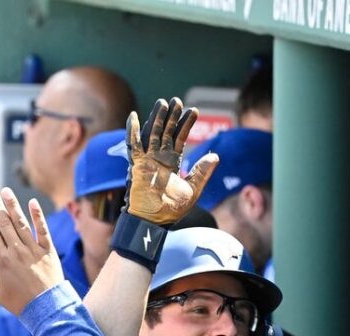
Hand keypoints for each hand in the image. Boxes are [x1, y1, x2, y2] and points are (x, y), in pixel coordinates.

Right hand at [0, 188, 63, 315]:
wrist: (47, 309)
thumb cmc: (21, 304)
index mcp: (1, 260)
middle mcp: (16, 251)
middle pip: (4, 224)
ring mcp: (33, 249)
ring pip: (20, 223)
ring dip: (12, 205)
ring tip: (6, 191)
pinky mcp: (48, 251)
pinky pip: (42, 230)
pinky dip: (37, 215)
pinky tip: (32, 202)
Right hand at [125, 97, 217, 224]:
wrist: (155, 220)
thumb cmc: (172, 209)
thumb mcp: (193, 189)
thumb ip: (202, 172)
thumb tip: (216, 155)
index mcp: (171, 162)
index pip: (179, 138)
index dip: (186, 125)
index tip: (194, 111)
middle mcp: (159, 158)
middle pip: (166, 132)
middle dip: (172, 117)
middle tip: (177, 101)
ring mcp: (148, 160)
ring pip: (152, 134)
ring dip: (157, 119)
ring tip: (164, 103)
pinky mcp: (138, 165)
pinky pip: (134, 145)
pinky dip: (133, 131)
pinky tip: (134, 117)